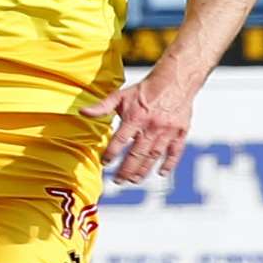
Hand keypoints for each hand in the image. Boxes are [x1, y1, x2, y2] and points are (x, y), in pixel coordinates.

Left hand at [80, 72, 196, 183]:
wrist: (175, 80)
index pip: (120, 141)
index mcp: (135, 118)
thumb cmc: (145, 90)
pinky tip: (161, 173)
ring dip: (143, 171)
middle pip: (136, 154)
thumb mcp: (121, 96)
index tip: (105, 163)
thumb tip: (82, 111)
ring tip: (133, 181)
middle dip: (125, 170)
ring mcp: (166, 131)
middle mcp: (151, 126)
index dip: (111, 153)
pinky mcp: (180, 133)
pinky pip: (174, 152)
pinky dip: (169, 164)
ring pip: (153, 156)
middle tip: (118, 181)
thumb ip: (102, 107)